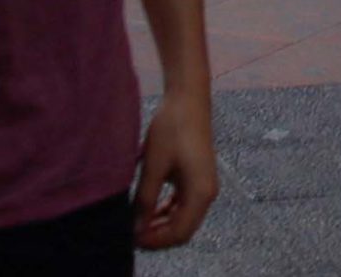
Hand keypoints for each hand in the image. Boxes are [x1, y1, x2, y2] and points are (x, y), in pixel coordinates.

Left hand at [131, 90, 217, 249]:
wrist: (188, 99)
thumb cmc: (172, 129)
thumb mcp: (154, 166)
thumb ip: (145, 200)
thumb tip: (136, 228)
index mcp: (201, 192)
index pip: (179, 232)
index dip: (155, 240)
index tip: (131, 239)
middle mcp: (208, 193)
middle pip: (183, 230)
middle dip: (158, 236)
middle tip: (131, 234)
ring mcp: (205, 185)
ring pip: (183, 219)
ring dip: (162, 225)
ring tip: (137, 223)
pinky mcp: (198, 177)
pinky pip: (184, 205)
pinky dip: (168, 212)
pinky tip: (150, 209)